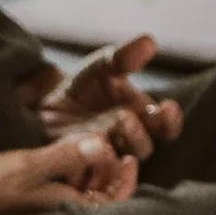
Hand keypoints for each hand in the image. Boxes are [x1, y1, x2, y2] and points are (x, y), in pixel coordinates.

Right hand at [0, 135, 135, 214]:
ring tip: (81, 148)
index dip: (127, 179)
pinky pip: (63, 192)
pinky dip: (69, 176)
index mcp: (67, 210)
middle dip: (107, 170)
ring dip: (87, 171)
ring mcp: (48, 213)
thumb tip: (103, 145)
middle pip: (102, 197)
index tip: (128, 156)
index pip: (115, 202)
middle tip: (104, 145)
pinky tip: (58, 158)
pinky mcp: (34, 208)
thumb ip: (67, 156)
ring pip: (83, 193)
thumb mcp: (29, 165)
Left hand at [28, 35, 185, 164]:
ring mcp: (104, 155)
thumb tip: (149, 40)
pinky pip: (91, 173)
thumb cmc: (83, 86)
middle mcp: (127, 140)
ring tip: (105, 130)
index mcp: (141, 117)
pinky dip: (93, 165)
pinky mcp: (80, 165)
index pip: (166, 127)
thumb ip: (124, 57)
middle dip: (140, 133)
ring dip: (113, 149)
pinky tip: (88, 150)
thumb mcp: (102, 66)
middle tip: (125, 116)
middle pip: (145, 147)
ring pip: (120, 162)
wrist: (45, 102)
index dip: (171, 121)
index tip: (168, 106)